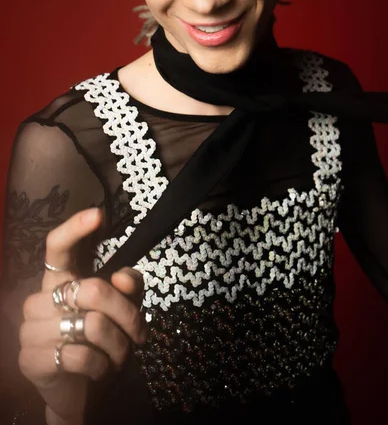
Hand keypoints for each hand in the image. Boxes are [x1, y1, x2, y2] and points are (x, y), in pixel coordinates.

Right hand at [18, 208, 147, 423]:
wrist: (83, 392)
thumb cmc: (103, 343)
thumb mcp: (124, 312)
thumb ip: (128, 290)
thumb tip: (124, 278)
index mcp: (60, 281)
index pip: (57, 246)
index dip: (75, 229)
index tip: (99, 215)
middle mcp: (40, 299)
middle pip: (94, 289)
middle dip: (127, 313)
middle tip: (139, 332)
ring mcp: (30, 329)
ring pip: (92, 325)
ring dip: (117, 345)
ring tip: (116, 354)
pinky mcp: (30, 359)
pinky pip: (80, 355)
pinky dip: (101, 365)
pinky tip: (98, 369)